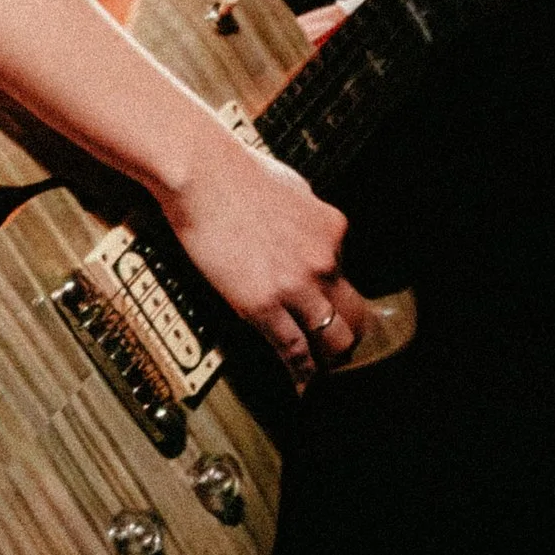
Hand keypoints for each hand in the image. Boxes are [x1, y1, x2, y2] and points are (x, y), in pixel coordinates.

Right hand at [158, 127, 370, 383]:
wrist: (201, 172)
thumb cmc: (237, 171)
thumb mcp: (292, 189)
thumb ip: (305, 219)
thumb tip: (302, 234)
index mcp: (332, 229)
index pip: (347, 276)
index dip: (337, 298)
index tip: (332, 312)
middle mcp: (323, 259)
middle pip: (352, 315)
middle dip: (345, 338)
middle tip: (335, 352)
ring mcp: (296, 285)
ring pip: (331, 339)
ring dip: (327, 360)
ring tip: (320, 373)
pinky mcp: (263, 304)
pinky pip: (293, 350)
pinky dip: (300, 372)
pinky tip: (300, 384)